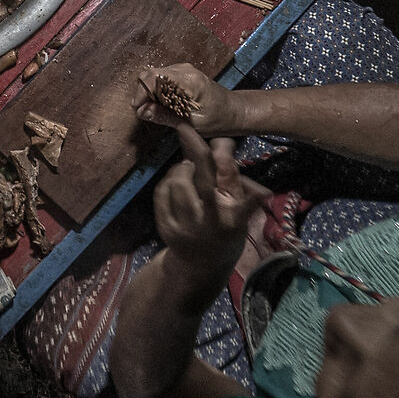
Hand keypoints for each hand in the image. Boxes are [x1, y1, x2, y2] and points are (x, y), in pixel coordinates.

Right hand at [138, 63, 237, 140]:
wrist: (235, 111)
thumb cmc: (219, 120)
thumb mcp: (193, 123)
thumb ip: (166, 116)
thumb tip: (142, 112)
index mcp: (188, 81)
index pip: (154, 78)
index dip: (141, 93)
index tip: (138, 109)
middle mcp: (184, 70)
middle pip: (150, 74)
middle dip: (142, 92)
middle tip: (143, 112)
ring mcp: (182, 70)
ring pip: (153, 76)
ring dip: (148, 92)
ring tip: (151, 110)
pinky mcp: (182, 74)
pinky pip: (161, 79)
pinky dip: (155, 91)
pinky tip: (160, 105)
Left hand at [152, 135, 266, 269]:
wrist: (202, 265)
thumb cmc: (226, 228)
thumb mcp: (237, 207)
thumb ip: (230, 176)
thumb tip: (222, 142)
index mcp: (234, 217)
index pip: (232, 186)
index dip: (228, 164)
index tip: (222, 141)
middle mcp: (211, 222)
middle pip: (202, 179)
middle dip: (194, 151)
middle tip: (187, 132)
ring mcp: (186, 226)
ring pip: (178, 182)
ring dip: (181, 168)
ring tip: (187, 169)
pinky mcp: (166, 227)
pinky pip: (161, 192)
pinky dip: (167, 181)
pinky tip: (175, 182)